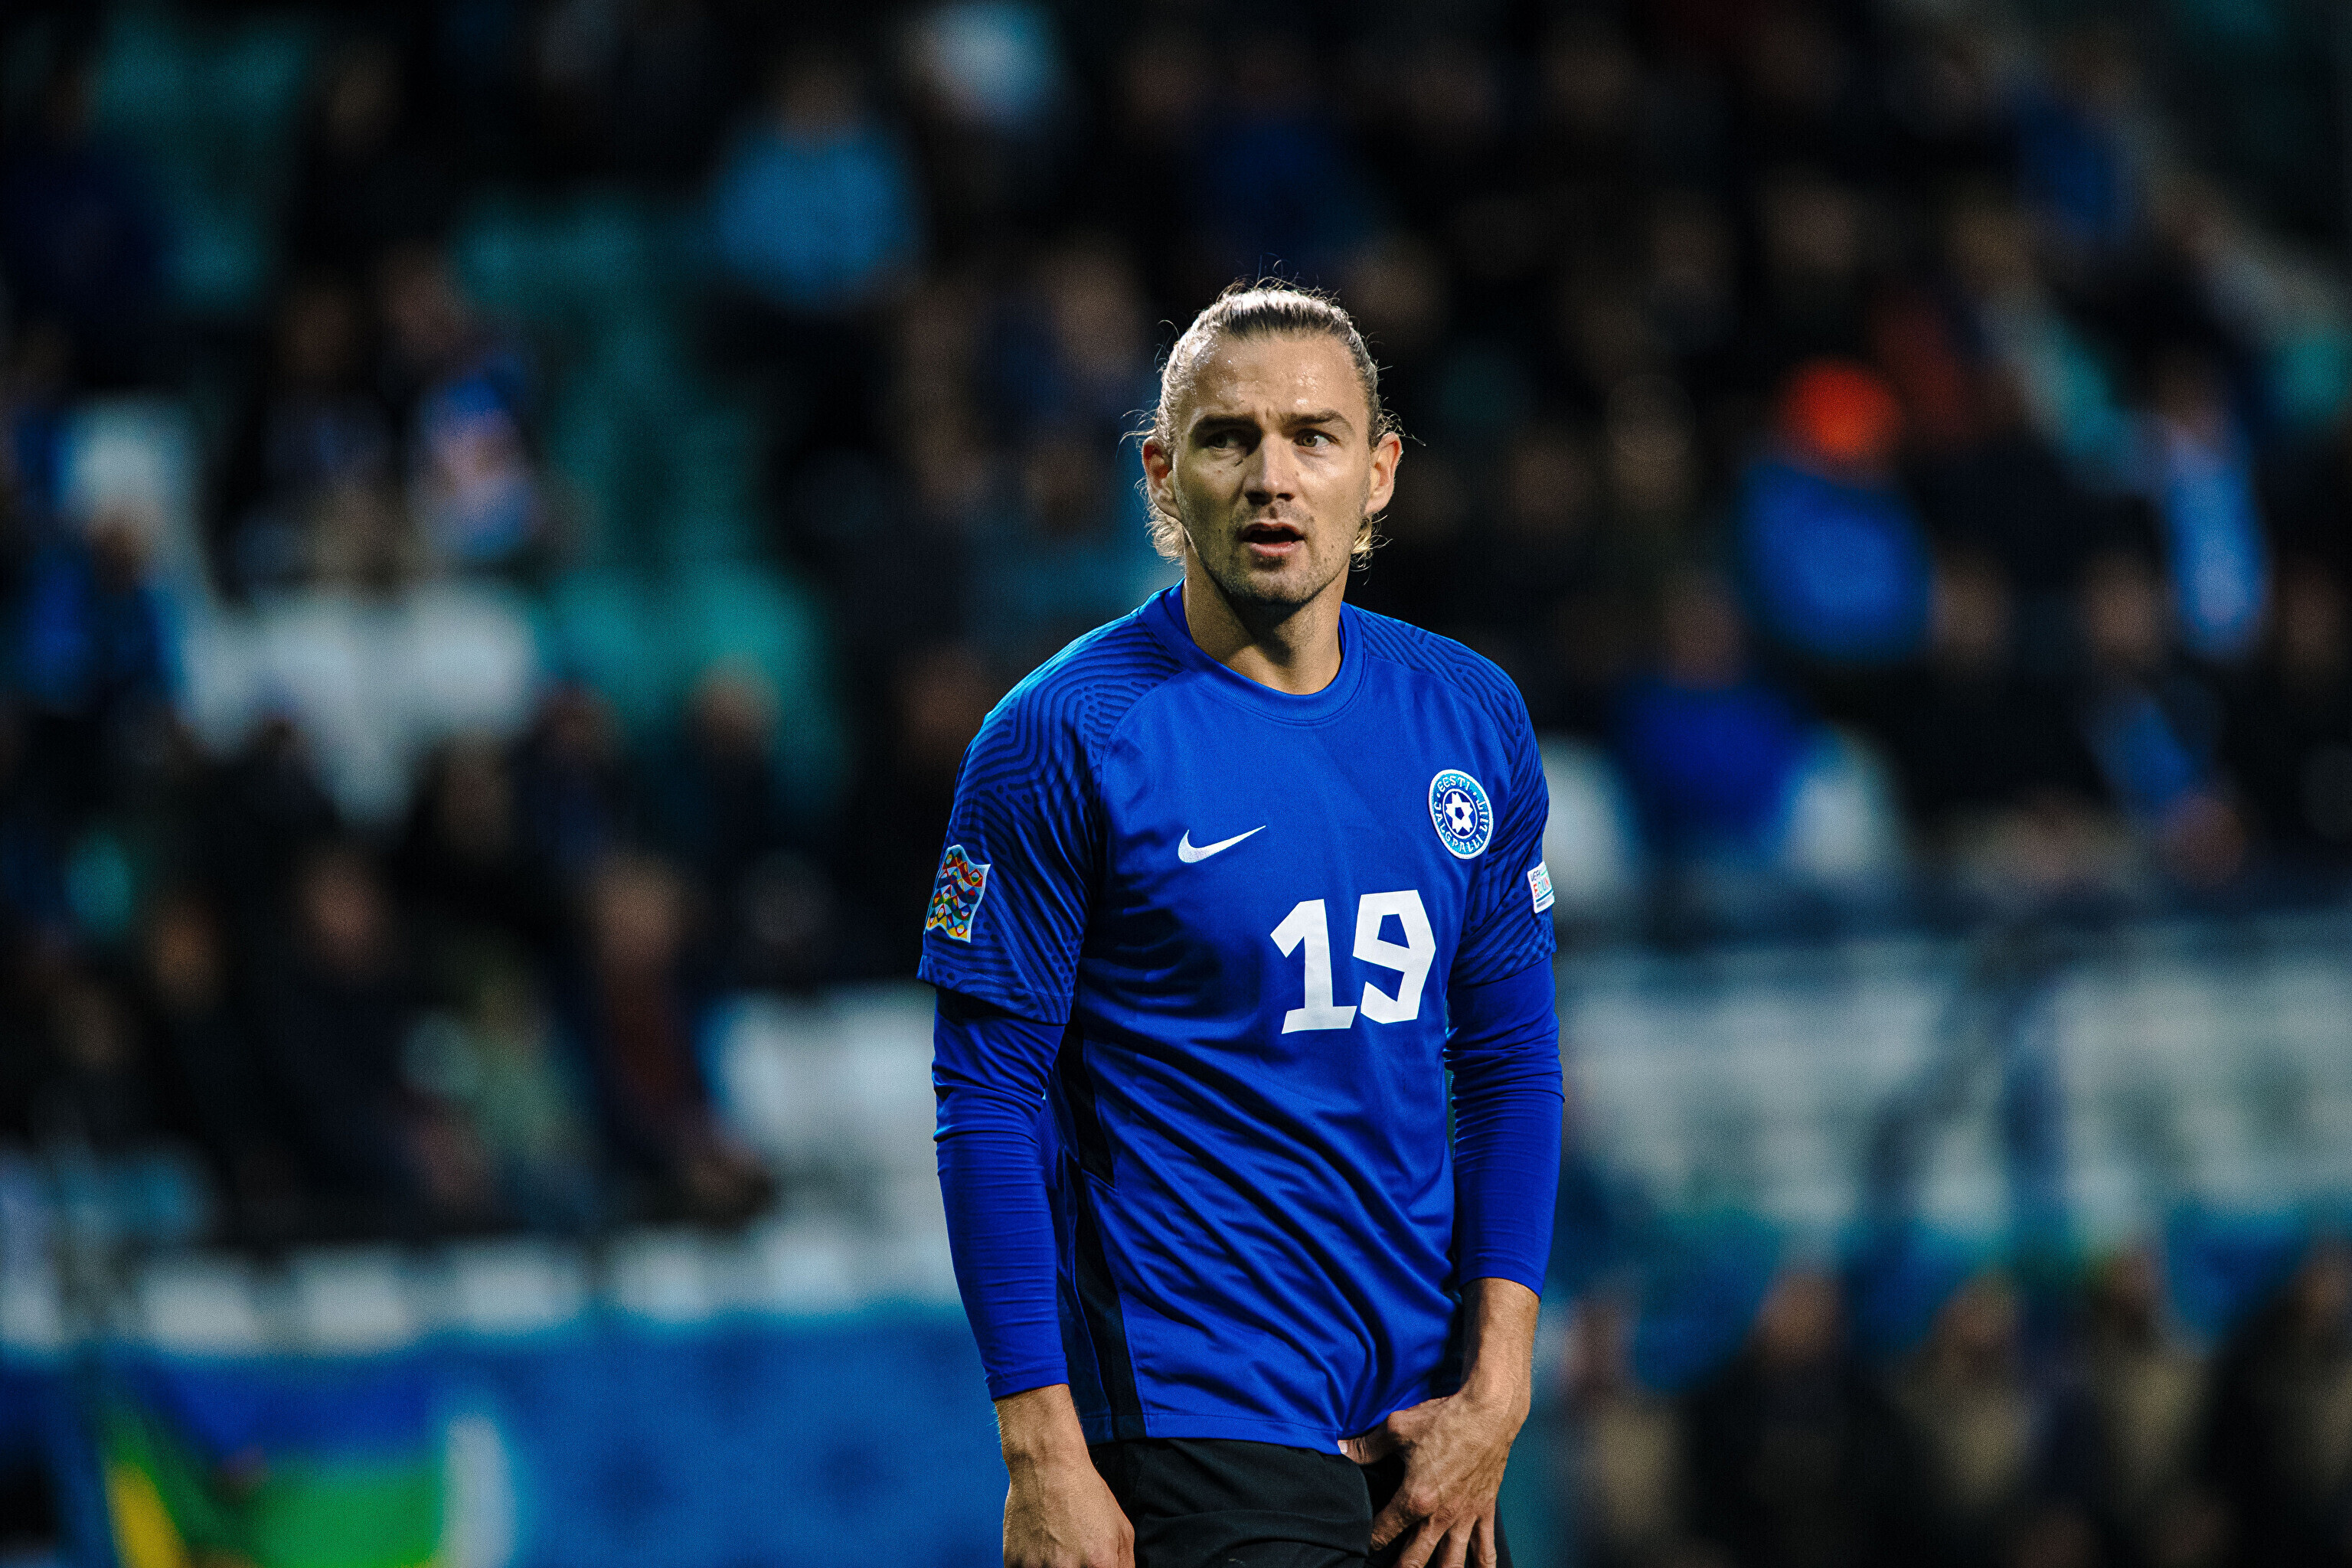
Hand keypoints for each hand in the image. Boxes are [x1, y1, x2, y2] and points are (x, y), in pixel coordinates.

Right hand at [1003, 1456, 1133, 1567]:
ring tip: (1057, 1551)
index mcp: (1099, 1564)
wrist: (1047, 1465)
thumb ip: (1125, 1567)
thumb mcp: (1121, 1530)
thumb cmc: (1085, 1494)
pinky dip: (1034, 1567)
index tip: (1093, 1567)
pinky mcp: (1013, 1563)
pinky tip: (1040, 1549)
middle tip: (1072, 1557)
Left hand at [1338, 1277, 1539, 1567]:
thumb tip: (1342, 1449)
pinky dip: (1483, 1565)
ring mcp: (1465, 1516)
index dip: (1369, 1541)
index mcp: (1415, 1499)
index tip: (1361, 1544)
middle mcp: (1440, 1516)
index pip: (1383, 1531)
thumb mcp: (1398, 1427)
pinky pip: (1486, 1547)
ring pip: (1451, 1563)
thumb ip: (1368, 1445)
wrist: (1490, 1412)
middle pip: (1415, 1559)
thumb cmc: (1445, 1419)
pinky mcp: (1485, 1510)